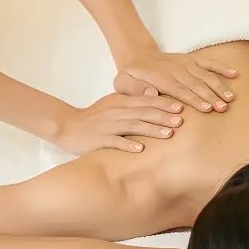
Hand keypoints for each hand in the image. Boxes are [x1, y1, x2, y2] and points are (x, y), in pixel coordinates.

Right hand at [53, 93, 185, 154]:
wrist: (67, 126)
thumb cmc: (95, 117)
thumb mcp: (114, 104)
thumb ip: (133, 101)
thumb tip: (156, 98)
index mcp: (120, 101)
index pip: (145, 101)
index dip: (164, 104)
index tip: (181, 107)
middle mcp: (115, 111)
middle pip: (143, 112)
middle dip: (163, 116)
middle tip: (181, 121)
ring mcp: (107, 126)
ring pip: (132, 126)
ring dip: (151, 129)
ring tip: (168, 134)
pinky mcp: (98, 140)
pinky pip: (114, 142)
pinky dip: (127, 145)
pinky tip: (141, 150)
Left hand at [115, 49, 236, 113]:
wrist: (137, 55)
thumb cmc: (131, 75)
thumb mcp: (123, 83)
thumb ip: (135, 89)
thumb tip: (151, 92)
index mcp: (161, 78)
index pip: (180, 90)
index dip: (194, 99)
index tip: (206, 108)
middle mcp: (176, 70)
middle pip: (196, 84)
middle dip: (211, 96)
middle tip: (223, 108)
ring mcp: (186, 64)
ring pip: (206, 75)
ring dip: (219, 86)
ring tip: (230, 98)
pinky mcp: (192, 60)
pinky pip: (209, 63)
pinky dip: (222, 68)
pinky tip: (234, 74)